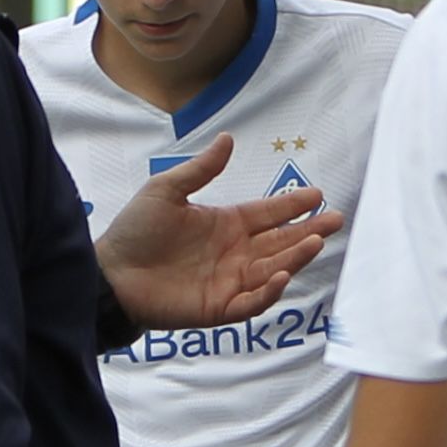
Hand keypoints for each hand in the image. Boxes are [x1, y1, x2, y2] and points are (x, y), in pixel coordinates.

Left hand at [93, 134, 343, 331]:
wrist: (110, 273)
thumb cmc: (135, 231)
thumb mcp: (167, 190)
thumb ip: (201, 169)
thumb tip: (228, 138)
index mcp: (225, 224)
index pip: (268, 214)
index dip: (292, 205)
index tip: (317, 194)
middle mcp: (234, 253)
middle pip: (280, 241)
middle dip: (308, 231)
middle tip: (335, 220)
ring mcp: (229, 281)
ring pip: (273, 269)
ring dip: (295, 257)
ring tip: (316, 242)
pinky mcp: (218, 308)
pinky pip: (251, 302)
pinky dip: (269, 291)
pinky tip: (280, 274)